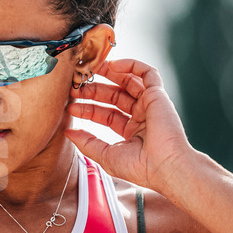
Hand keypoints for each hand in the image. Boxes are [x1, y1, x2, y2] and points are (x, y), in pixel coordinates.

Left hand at [65, 59, 192, 191]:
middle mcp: (142, 117)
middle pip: (114, 96)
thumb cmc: (140, 168)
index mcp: (132, 132)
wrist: (164, 167)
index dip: (88, 108)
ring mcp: (150, 105)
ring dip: (109, 73)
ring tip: (89, 69)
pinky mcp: (158, 95)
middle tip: (75, 86)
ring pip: (129, 81)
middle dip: (94, 90)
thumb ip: (87, 142)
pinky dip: (131, 65)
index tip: (71, 106)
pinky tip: (113, 65)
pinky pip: (147, 73)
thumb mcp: (106, 155)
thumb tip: (68, 132)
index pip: (106, 114)